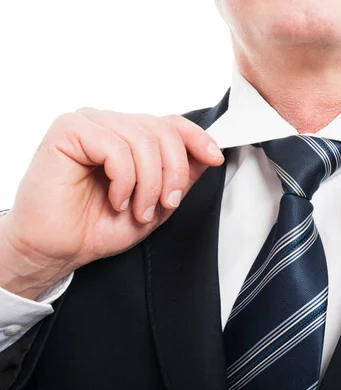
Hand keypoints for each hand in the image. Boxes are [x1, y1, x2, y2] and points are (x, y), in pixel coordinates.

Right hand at [0, 108, 223, 298]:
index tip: (215, 158)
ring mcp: (89, 123)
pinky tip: (116, 200)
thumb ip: (179, 177)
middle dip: (173, 173)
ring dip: (148, 184)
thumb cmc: (98, 226)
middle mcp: (110, 123)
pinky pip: (116, 148)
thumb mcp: (156, 203)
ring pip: (142, 139)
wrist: (58, 249)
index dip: (198, 138)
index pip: (171, 123)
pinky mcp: (68, 131)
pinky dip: (124, 181)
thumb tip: (208, 155)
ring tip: (137, 209)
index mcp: (129, 135)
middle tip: (165, 204)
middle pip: (162, 131)